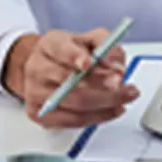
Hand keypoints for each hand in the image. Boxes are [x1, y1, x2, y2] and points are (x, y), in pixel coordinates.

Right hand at [3, 29, 138, 128]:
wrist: (45, 69)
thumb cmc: (69, 54)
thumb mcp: (89, 40)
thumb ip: (106, 46)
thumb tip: (117, 67)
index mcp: (49, 45)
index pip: (60, 49)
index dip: (74, 56)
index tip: (89, 62)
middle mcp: (37, 68)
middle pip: (70, 81)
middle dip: (103, 86)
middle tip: (124, 86)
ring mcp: (36, 93)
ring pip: (75, 104)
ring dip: (106, 103)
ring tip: (125, 97)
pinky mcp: (41, 115)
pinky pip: (74, 121)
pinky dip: (98, 117)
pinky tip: (112, 109)